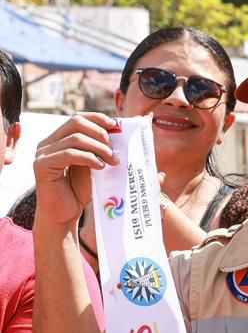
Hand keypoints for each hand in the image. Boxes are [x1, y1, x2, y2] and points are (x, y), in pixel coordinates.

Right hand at [32, 113, 118, 228]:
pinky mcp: (42, 165)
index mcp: (59, 139)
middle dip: (99, 132)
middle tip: (114, 147)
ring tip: (112, 161)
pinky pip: (69, 154)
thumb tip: (121, 132)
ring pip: (75, 138)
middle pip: (75, 122)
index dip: (97, 118)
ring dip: (99, 148)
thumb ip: (100, 150)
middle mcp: (48, 143)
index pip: (78, 118)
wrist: (64, 214)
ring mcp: (43, 153)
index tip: (116, 125)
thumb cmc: (80, 191)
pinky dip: (88, 158)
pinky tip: (100, 167)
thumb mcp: (94, 166)